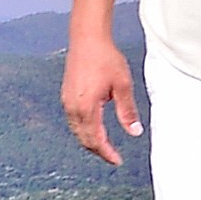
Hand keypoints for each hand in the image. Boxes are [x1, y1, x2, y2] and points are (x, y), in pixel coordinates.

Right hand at [61, 33, 143, 166]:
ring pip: (77, 131)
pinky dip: (83, 129)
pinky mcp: (66, 95)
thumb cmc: (105, 59)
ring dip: (90, 141)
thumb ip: (127, 111)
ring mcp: (67, 101)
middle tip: (112, 156)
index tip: (117, 161)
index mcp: (86, 108)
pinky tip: (93, 128)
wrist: (87, 39)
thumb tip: (135, 132)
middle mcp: (72, 107)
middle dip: (98, 150)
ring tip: (105, 145)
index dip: (107, 153)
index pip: (96, 140)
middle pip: (84, 139)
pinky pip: (73, 120)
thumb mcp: (122, 86)